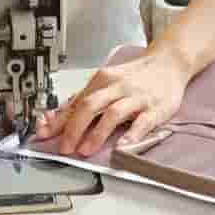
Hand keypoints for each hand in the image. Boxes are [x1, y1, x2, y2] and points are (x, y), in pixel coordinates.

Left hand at [34, 48, 190, 157]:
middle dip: (73, 128)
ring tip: (85, 150)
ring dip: (96, 134)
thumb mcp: (108, 82)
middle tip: (64, 147)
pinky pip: (142, 122)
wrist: (169, 63)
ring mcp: (137, 97)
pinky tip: (122, 146)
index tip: (44, 135)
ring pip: (112, 113)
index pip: (75, 102)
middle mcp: (117, 87)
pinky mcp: (156, 108)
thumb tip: (59, 117)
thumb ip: (85, 98)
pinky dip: (131, 134)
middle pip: (89, 105)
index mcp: (102, 80)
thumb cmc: (136, 76)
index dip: (58, 120)